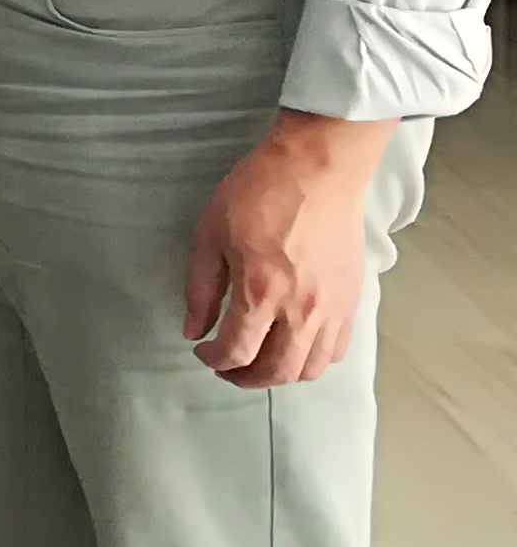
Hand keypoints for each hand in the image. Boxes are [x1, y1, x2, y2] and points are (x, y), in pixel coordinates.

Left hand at [186, 110, 395, 387]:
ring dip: (280, 374)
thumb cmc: (258, 193)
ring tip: (258, 360)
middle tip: (226, 367)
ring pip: (310, 369)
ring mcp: (334, 310)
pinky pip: (336, 351)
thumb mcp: (210, 234)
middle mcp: (302, 311)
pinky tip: (293, 346)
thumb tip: (193, 330)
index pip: (236, 351)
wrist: (318, 169)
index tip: (201, 351)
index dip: (213, 359)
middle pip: (276, 371)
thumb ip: (200, 288)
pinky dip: (312, 360)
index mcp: (261, 292)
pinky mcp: (353, 302)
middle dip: (245, 378)